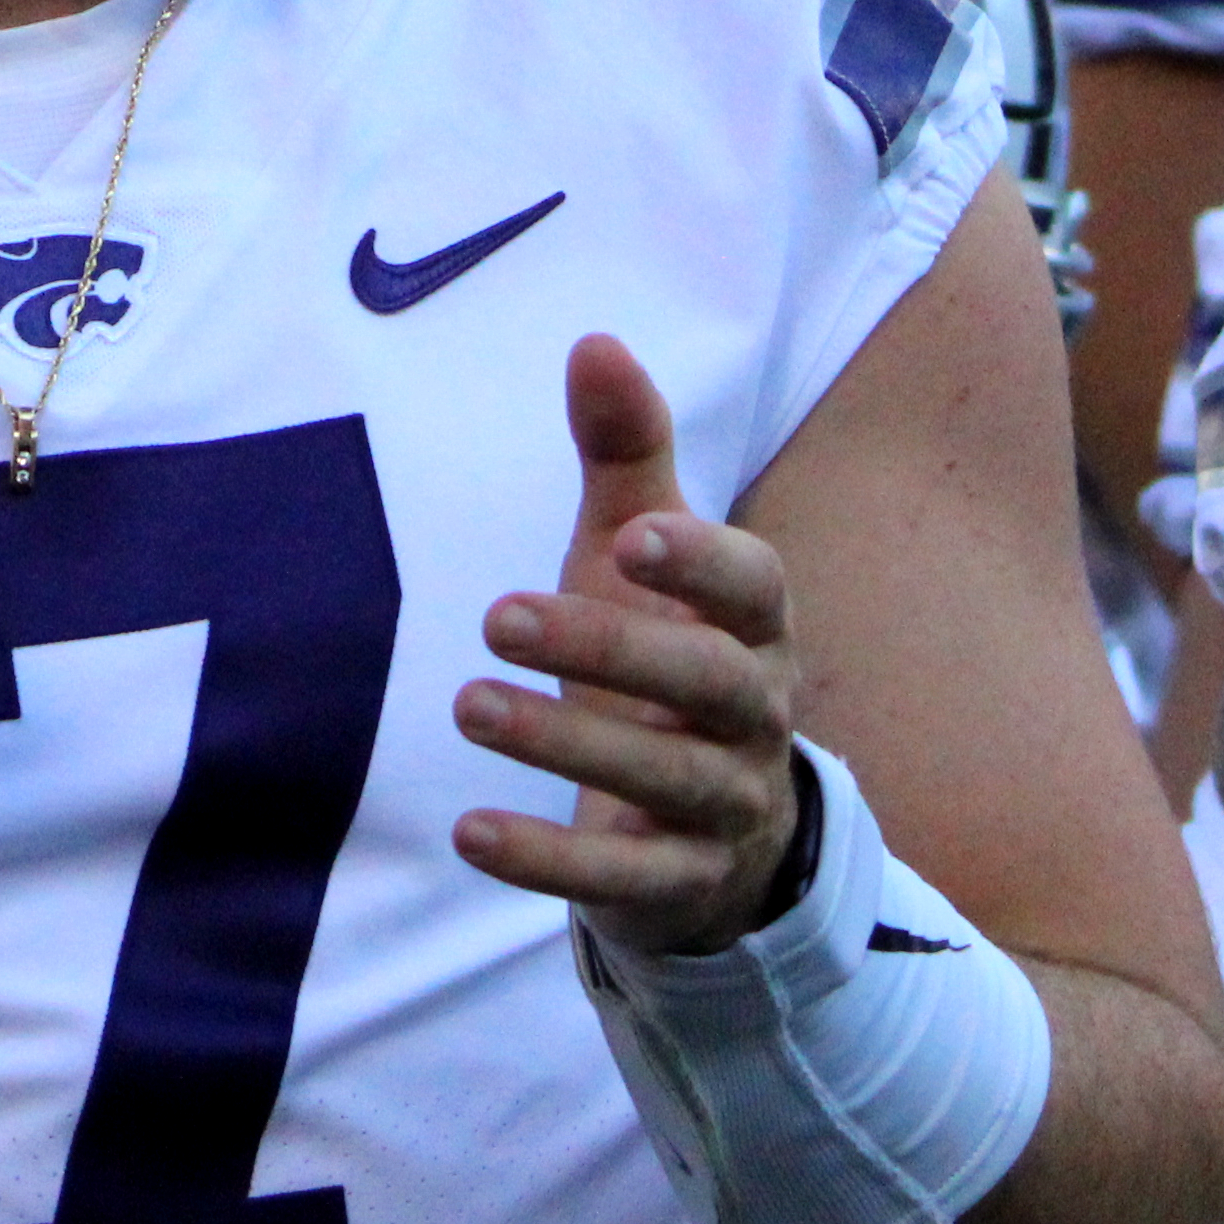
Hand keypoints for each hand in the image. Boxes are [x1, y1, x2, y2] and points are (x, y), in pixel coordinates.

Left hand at [451, 332, 803, 955]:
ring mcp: (726, 806)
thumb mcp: (642, 556)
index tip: (632, 534)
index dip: (701, 564)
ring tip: (467, 705)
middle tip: (494, 615)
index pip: (754, 587)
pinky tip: (467, 831)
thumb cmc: (667, 656)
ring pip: (663, 779)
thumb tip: (594, 340)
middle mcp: (756, 715)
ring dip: (563, 743)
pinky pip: (622, 876)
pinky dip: (548, 858)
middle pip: (705, 684)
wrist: (722, 829)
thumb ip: (625, 455)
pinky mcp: (680, 882)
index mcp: (755, 626)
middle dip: (607, 648)